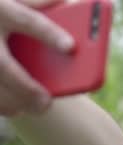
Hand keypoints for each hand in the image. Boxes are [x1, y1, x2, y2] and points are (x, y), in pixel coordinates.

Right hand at [0, 0, 73, 115]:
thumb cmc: (5, 11)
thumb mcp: (17, 2)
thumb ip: (40, 3)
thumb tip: (67, 4)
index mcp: (2, 9)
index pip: (26, 20)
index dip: (48, 33)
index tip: (71, 47)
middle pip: (1, 63)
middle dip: (24, 85)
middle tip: (47, 102)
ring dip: (13, 98)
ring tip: (40, 108)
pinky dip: (0, 103)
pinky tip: (17, 110)